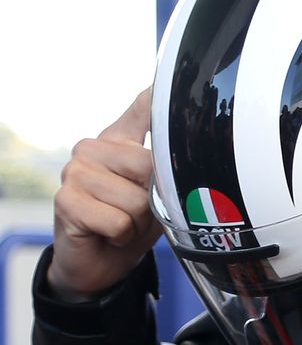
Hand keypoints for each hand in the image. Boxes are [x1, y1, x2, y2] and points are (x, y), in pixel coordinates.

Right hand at [47, 89, 160, 302]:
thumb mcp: (160, 191)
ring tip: (123, 223)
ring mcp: (75, 171)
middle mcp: (92, 147)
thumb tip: (192, 141)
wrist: (102, 262)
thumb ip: (170, 166)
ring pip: (137, 199)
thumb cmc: (133, 222)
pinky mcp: (66, 200)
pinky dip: (121, 235)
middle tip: (138, 211)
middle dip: (154, 201)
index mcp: (119, 139)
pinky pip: (118, 221)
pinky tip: (108, 233)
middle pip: (150, 167)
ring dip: (137, 223)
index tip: (173, 82)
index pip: (144, 107)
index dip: (162, 98)